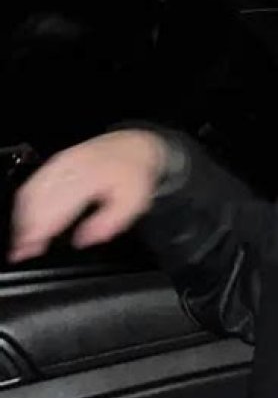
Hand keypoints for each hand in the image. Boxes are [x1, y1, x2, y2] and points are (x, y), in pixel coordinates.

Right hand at [8, 129, 167, 262]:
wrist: (134, 147)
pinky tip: (26, 217)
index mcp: (88, 178)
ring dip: (23, 217)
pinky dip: (25, 203)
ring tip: (23, 240)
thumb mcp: (133, 204)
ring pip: (31, 191)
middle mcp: (69, 167)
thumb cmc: (134, 175)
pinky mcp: (56, 162)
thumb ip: (109, 224)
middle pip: (38, 200)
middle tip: (22, 251)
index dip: (42, 230)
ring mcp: (60, 163)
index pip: (57, 208)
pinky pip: (33, 183)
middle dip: (27, 227)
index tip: (33, 249)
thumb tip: (84, 241)